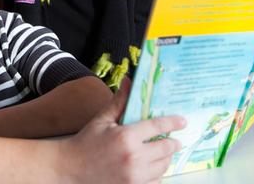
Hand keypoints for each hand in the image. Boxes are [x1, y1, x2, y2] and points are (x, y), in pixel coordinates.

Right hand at [60, 79, 185, 183]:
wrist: (71, 169)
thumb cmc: (86, 142)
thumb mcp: (102, 119)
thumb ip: (120, 101)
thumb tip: (129, 81)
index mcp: (126, 137)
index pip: (158, 127)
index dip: (173, 122)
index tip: (182, 121)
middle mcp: (133, 158)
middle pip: (166, 149)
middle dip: (173, 143)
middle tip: (175, 139)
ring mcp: (134, 177)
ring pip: (163, 166)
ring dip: (166, 158)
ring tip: (162, 152)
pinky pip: (156, 182)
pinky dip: (157, 174)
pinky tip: (152, 167)